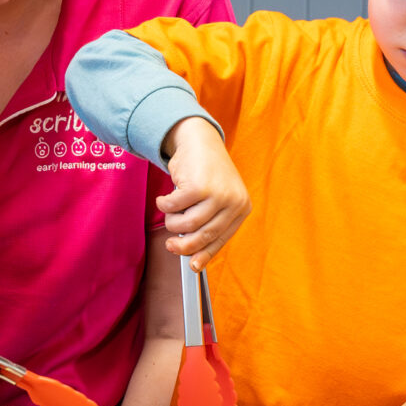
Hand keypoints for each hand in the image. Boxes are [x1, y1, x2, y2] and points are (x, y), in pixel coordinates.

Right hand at [158, 118, 249, 267]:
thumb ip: (208, 223)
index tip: (191, 266)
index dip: (204, 255)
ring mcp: (218, 193)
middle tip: (170, 245)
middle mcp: (233, 201)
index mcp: (241, 208)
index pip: (221, 239)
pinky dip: (164, 205)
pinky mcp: (199, 186)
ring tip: (168, 211)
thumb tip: (192, 259)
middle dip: (183, 245)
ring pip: (187, 224)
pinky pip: (174, 207)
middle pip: (204, 236)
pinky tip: (164, 198)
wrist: (199, 139)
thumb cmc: (205, 172)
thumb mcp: (215, 199)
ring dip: (171, 221)